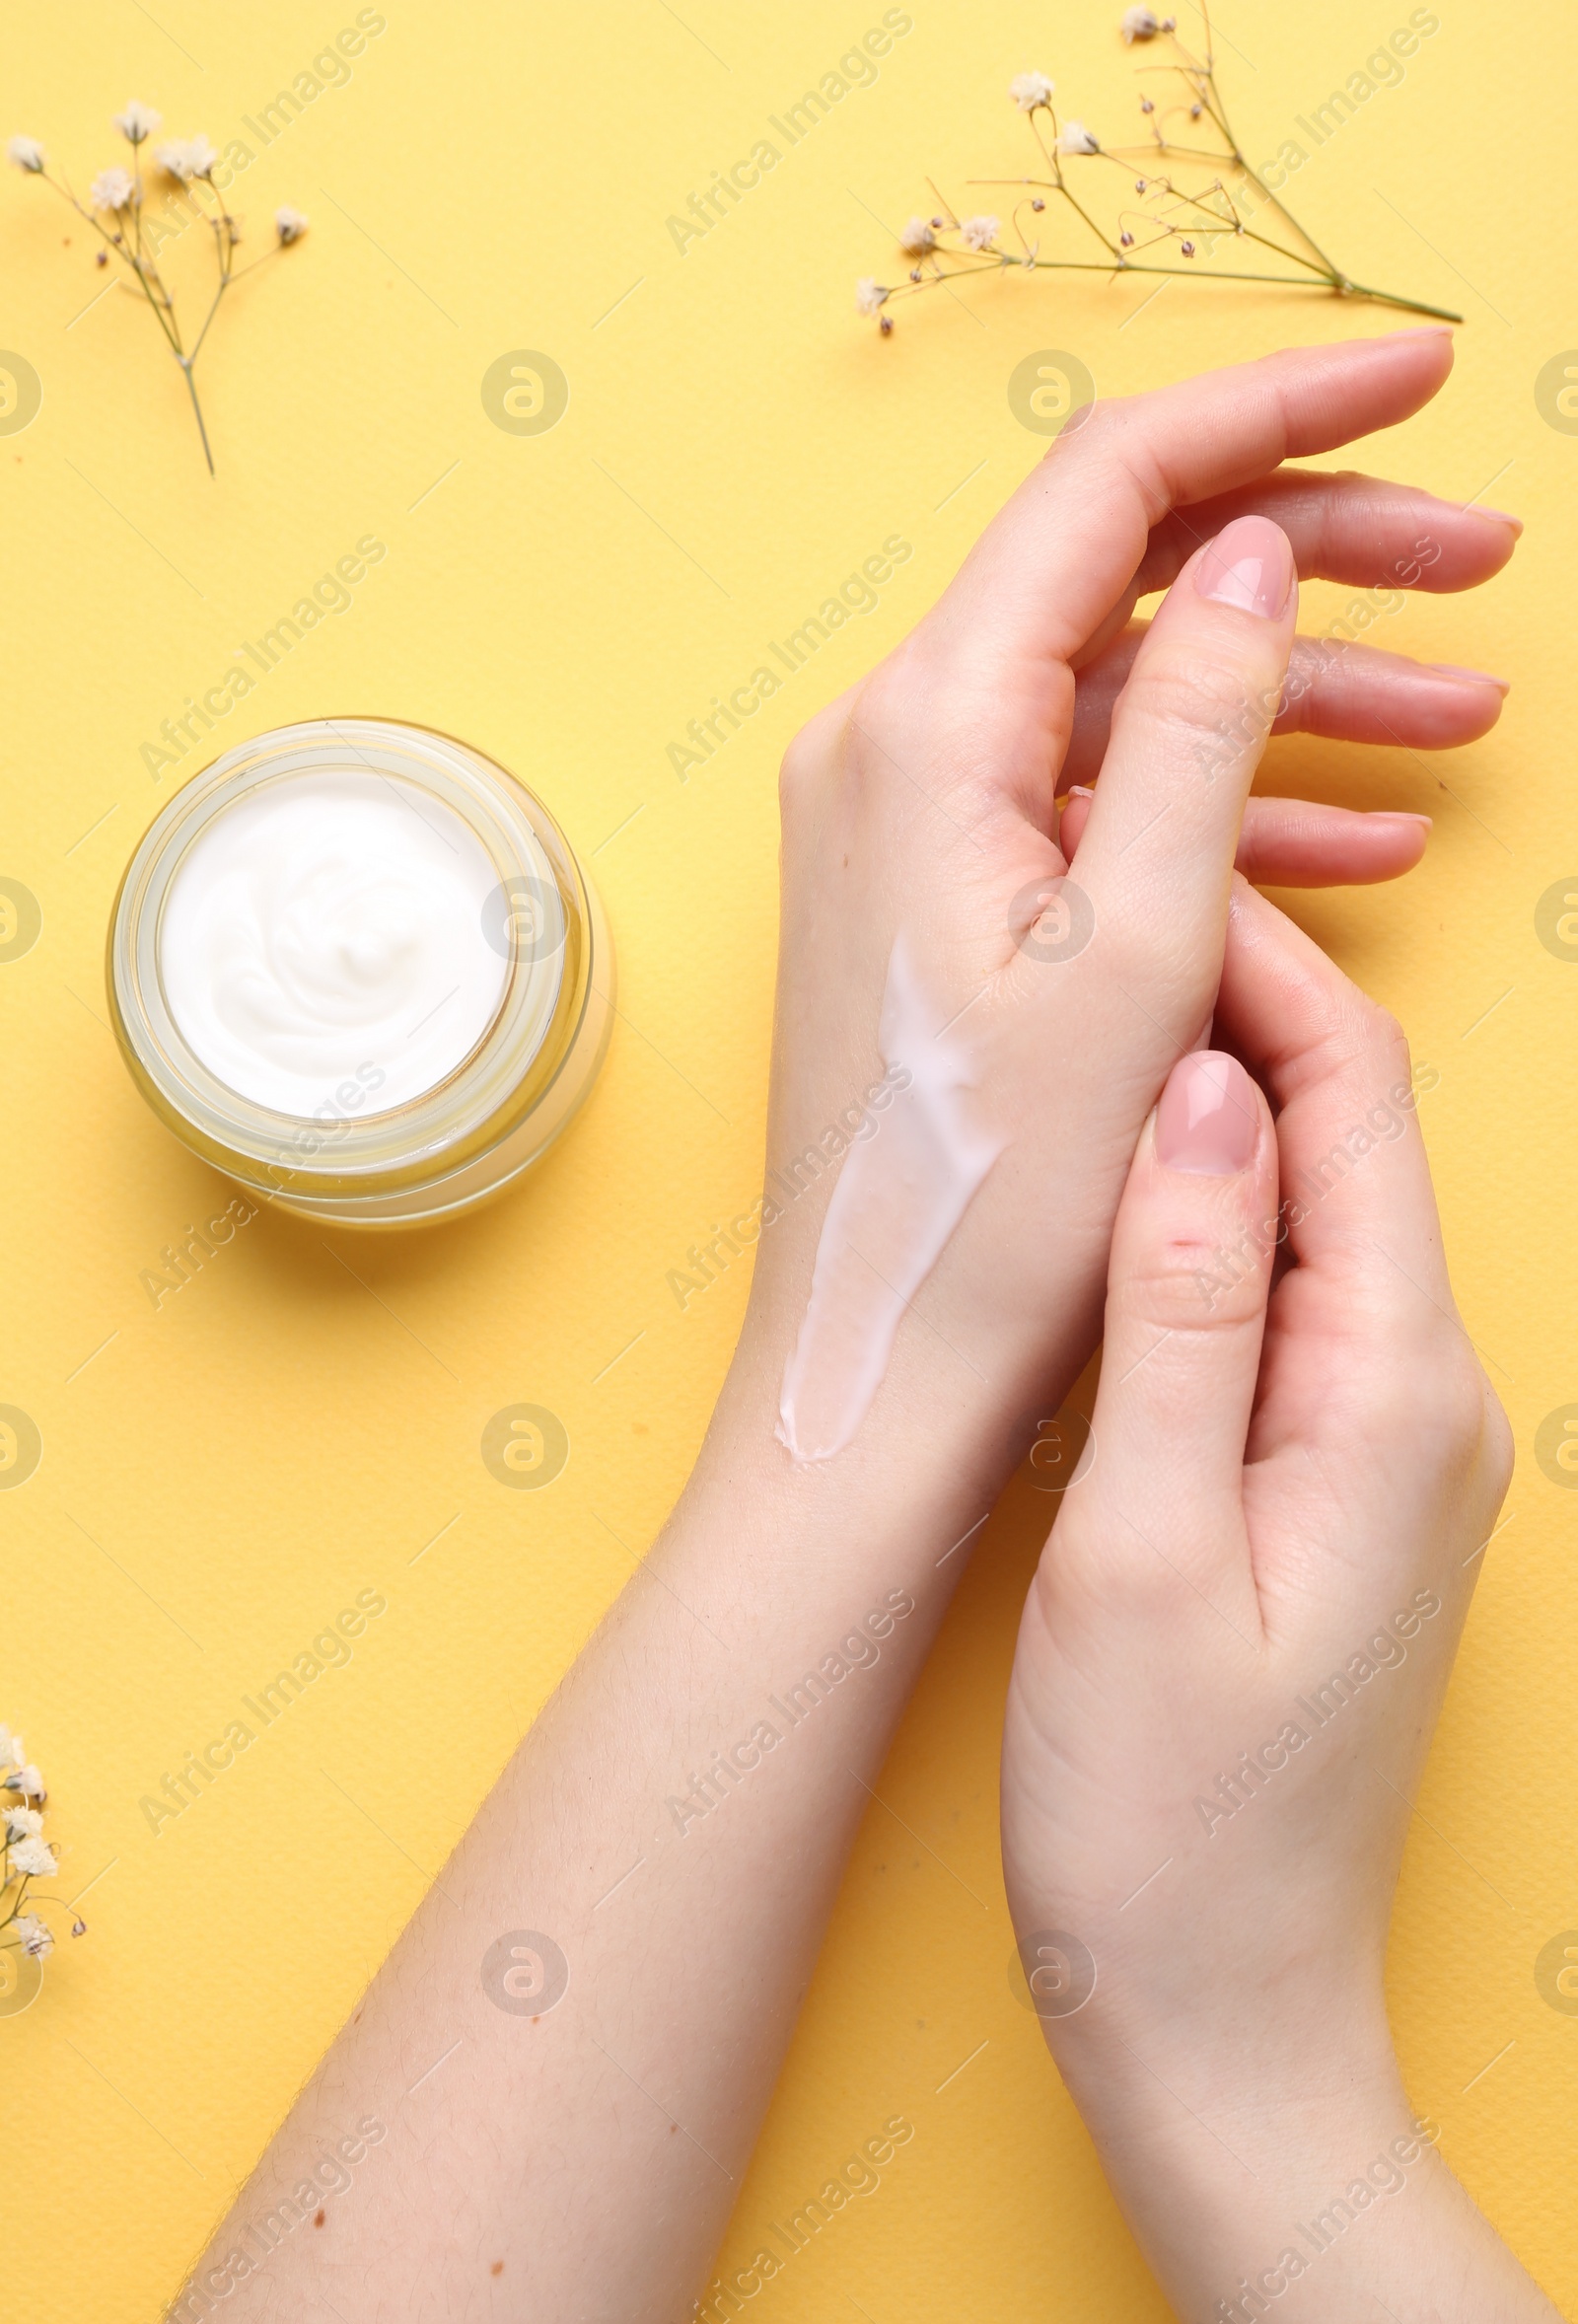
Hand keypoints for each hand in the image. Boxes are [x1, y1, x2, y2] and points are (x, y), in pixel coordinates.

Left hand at [736, 332, 1515, 1482]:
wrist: (887, 1372)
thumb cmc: (995, 1201)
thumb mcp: (1138, 947)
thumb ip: (1198, 723)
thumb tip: (1247, 548)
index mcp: (926, 728)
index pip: (1111, 487)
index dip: (1281, 410)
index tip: (1427, 375)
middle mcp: (896, 748)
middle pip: (1130, 582)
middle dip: (1315, 557)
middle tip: (1485, 562)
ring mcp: (913, 824)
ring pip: (1133, 704)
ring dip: (1295, 703)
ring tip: (1465, 725)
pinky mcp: (940, 900)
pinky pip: (1098, 813)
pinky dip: (1224, 816)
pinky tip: (1365, 844)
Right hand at [999, 890, 1570, 2323]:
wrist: (1223, 2018)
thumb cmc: (1163, 1817)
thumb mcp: (1137, 1549)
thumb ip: (1180, 1310)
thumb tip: (1199, 1093)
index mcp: (1393, 1390)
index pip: (1345, 1104)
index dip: (1245, 972)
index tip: (1128, 884)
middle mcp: (1422, 1397)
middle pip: (1341, 1138)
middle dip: (1227, 1013)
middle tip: (1081, 927)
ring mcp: (1386, 1446)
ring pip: (1308, 1211)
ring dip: (1207, 1111)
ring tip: (1076, 1036)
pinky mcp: (1331, 1488)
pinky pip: (1283, 1300)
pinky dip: (1202, 1221)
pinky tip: (1110, 1208)